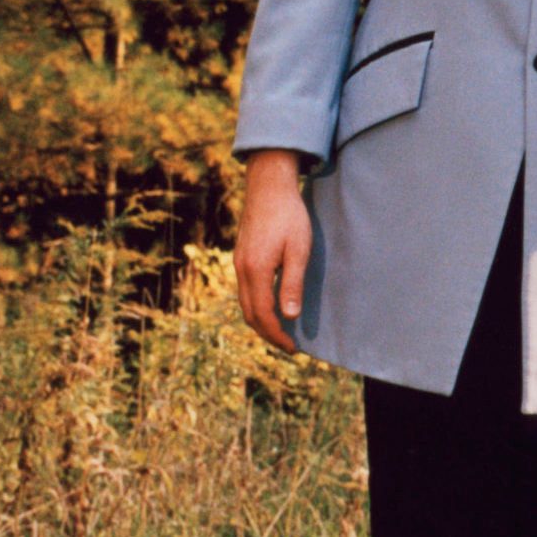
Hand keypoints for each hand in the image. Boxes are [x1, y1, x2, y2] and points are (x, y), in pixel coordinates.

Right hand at [235, 150, 311, 353]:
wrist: (268, 187)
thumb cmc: (289, 216)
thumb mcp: (298, 250)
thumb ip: (292, 284)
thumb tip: (289, 316)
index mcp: (256, 270)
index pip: (263, 314)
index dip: (277, 335)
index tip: (293, 348)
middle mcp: (242, 270)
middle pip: (250, 314)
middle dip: (268, 334)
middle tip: (288, 346)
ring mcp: (238, 263)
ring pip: (245, 303)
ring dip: (260, 321)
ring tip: (281, 331)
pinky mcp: (241, 257)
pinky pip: (245, 291)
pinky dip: (256, 306)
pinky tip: (270, 307)